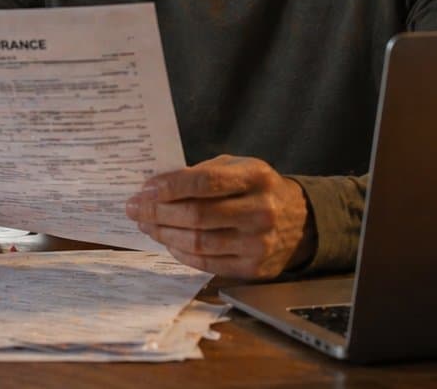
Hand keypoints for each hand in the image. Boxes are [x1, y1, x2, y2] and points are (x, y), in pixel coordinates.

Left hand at [125, 155, 314, 279]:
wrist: (300, 221)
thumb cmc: (258, 189)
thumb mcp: (239, 167)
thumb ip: (203, 173)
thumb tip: (157, 186)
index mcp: (257, 177)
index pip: (205, 182)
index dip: (170, 186)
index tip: (145, 189)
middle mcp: (260, 211)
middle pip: (197, 215)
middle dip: (158, 211)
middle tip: (135, 208)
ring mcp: (258, 243)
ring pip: (198, 241)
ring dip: (164, 233)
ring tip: (146, 224)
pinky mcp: (254, 268)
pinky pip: (207, 262)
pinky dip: (181, 252)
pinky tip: (168, 242)